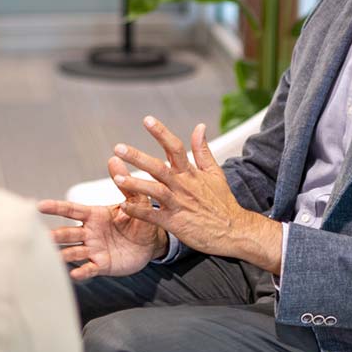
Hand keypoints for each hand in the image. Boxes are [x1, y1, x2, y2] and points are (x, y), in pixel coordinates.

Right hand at [38, 159, 167, 281]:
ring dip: (63, 254)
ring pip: (74, 252)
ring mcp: (94, 249)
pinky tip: (74, 274)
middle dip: (55, 235)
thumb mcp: (136, 199)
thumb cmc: (141, 218)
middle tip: (40, 236)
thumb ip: (124, 182)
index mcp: (94, 215)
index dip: (55, 207)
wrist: (152, 242)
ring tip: (52, 257)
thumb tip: (114, 158)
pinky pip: (89, 269)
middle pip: (68, 233)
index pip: (71, 210)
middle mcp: (89, 232)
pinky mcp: (102, 265)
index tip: (38, 206)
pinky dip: (81, 272)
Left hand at [113, 117, 282, 273]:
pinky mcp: (175, 223)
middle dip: (138, 157)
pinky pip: (153, 216)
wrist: (234, 231)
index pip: (175, 147)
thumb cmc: (222, 202)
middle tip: (118, 147)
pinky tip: (123, 206)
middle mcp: (183, 186)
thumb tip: (199, 126)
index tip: (146, 120)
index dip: (161, 133)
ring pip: (155, 191)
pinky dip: (138, 211)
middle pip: (158, 167)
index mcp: (191, 172)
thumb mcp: (215, 173)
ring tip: (117, 177)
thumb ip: (203, 150)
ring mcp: (179, 204)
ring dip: (135, 184)